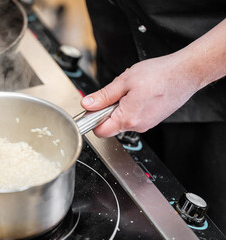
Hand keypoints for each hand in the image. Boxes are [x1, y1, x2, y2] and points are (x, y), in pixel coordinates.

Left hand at [81, 53, 200, 137]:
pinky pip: (134, 116)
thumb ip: (103, 96)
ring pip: (122, 120)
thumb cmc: (160, 75)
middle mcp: (137, 126)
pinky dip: (131, 106)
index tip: (91, 108)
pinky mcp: (152, 119)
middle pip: (110, 125)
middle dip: (107, 110)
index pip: (99, 131)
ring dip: (120, 106)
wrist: (186, 73)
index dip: (91, 119)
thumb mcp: (125, 81)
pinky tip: (140, 93)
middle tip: (115, 92)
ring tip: (131, 90)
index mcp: (127, 119)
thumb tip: (88, 104)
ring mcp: (146, 124)